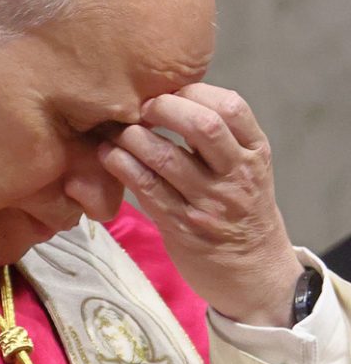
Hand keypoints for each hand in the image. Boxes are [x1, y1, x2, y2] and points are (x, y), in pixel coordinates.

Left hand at [98, 83, 303, 326]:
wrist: (254, 274)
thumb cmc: (241, 210)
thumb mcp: (246, 169)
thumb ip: (218, 137)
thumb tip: (167, 95)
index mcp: (254, 154)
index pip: (231, 106)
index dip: (193, 90)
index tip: (167, 91)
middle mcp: (236, 176)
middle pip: (202, 126)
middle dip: (163, 107)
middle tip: (140, 108)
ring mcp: (209, 203)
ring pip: (166, 158)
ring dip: (133, 137)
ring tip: (116, 131)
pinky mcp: (180, 227)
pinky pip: (146, 189)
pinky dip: (122, 166)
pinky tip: (108, 155)